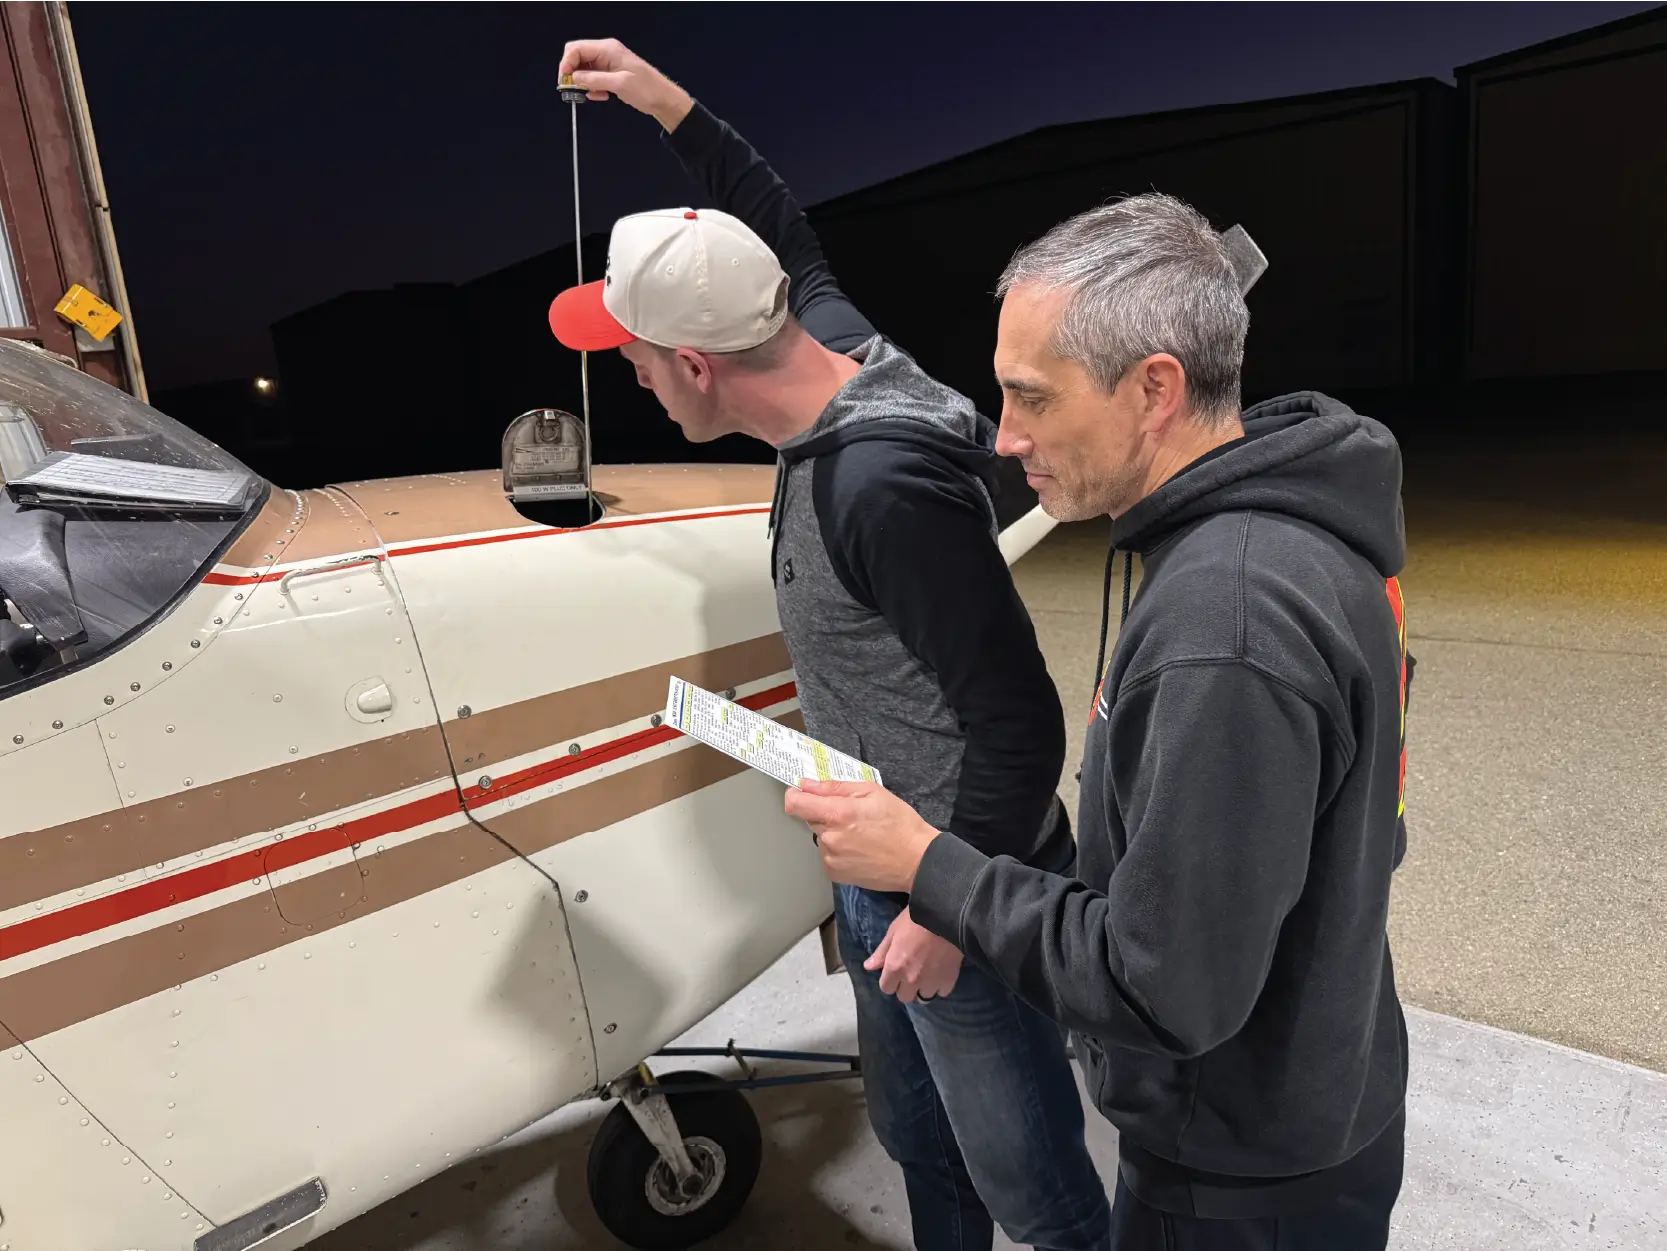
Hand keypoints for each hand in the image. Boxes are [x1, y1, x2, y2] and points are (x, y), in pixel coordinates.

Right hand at [558, 38, 693, 131]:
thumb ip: (594, 79)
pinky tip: (601, 96)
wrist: (663, 100)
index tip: (565, 80)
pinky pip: (593, 78)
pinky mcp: (610, 75)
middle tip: (573, 89)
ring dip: (584, 83)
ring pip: (584, 69)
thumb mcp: (619, 84)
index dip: (567, 63)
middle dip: (572, 72)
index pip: (576, 48)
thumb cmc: (646, 89)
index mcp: (608, 49)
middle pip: (577, 57)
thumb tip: (573, 77)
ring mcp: (608, 63)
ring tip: (594, 94)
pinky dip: (593, 88)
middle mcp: (606, 53)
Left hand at [784, 779, 938, 892]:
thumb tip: (807, 784)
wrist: (917, 861)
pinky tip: (859, 849)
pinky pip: (827, 855)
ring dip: (833, 833)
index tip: (805, 794)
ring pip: (821, 836)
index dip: (796, 795)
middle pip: (810, 818)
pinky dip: (838, 850)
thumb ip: (835, 787)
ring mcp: (831, 859)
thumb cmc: (900, 824)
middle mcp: (830, 838)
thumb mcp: (873, 792)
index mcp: (838, 814)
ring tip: (860, 834)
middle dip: (825, 813)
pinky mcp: (835, 874)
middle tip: (852, 815)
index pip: (795, 804)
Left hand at [865, 908, 961, 1003]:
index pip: (886, 989)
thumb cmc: (916, 918)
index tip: (896, 973)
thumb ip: (881, 952)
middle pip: (905, 997)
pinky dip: (940, 986)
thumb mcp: (894, 931)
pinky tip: (941, 974)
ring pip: (924, 998)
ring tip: (928, 976)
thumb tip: (868, 967)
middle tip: (912, 974)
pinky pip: (942, 992)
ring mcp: (931, 982)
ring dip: (924, 989)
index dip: (890, 981)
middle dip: (906, 988)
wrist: (946, 915)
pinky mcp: (948, 980)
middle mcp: (911, 979)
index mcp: (894, 967)